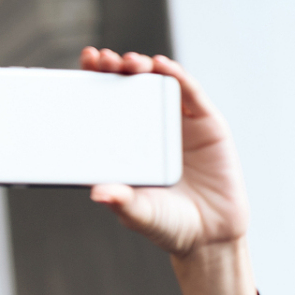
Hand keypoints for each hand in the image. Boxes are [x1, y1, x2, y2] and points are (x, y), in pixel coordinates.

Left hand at [80, 48, 247, 254]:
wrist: (211, 236)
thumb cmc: (166, 224)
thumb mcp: (138, 213)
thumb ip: (121, 201)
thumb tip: (97, 193)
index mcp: (125, 145)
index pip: (105, 106)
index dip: (93, 82)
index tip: (83, 64)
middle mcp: (149, 129)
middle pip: (129, 88)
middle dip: (115, 69)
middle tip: (102, 59)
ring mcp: (178, 125)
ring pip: (159, 85)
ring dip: (143, 67)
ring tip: (129, 62)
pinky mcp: (207, 125)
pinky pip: (192, 95)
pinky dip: (178, 77)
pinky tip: (163, 66)